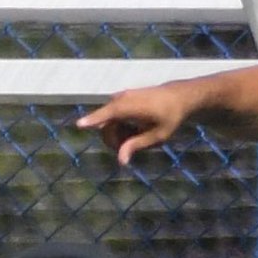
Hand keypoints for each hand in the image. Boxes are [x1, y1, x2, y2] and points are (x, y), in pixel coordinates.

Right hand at [76, 84, 191, 164]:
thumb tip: (120, 162)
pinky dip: (119, 127)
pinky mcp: (121, 99)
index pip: (106, 115)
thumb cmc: (170, 116)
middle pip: (105, 126)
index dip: (92, 120)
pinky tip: (134, 130)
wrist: (178, 96)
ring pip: (108, 122)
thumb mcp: (157, 136)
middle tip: (128, 151)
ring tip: (136, 138)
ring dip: (117, 135)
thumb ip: (136, 146)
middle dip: (112, 141)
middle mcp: (121, 100)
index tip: (79, 125)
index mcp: (129, 107)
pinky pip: (113, 116)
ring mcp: (120, 98)